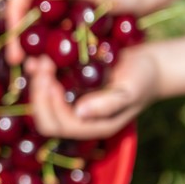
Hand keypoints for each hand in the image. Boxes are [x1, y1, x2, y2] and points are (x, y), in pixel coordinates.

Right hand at [4, 0, 144, 64]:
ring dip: (30, 46)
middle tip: (16, 60)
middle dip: (17, 36)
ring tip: (32, 68)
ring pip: (36, 24)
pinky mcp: (72, 16)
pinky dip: (47, 48)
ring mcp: (63, 3)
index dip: (13, 15)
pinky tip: (49, 65)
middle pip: (24, 10)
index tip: (15, 39)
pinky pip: (52, 32)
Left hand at [24, 45, 157, 139]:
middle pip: (44, 117)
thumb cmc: (143, 78)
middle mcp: (78, 119)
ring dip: (35, 81)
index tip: (49, 78)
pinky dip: (39, 74)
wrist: (149, 64)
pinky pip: (46, 86)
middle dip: (38, 92)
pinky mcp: (67, 89)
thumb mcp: (131, 91)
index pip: (59, 126)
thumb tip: (80, 112)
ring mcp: (70, 104)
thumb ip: (108, 104)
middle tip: (41, 64)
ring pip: (41, 101)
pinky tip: (38, 57)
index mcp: (92, 126)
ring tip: (38, 59)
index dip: (48, 104)